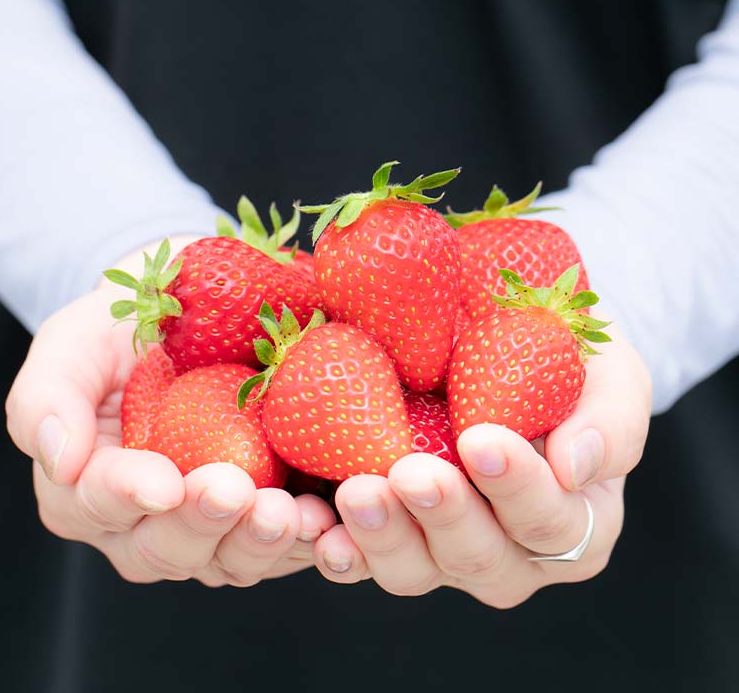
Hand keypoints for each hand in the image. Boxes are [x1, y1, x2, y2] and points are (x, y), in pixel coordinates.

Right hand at [6, 238, 335, 585]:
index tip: (162, 483)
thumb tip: (57, 459)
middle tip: (237, 492)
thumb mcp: (76, 339)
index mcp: (87, 483)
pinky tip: (326, 519)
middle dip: (202, 524)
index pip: (95, 501)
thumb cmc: (127, 325)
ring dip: (259, 542)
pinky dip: (305, 541)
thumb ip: (49, 394)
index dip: (125, 495)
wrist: (197, 315)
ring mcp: (205, 523)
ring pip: (225, 559)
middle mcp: (144, 520)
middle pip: (163, 548)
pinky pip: (280, 547)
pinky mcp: (258, 515)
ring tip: (294, 514)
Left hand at [312, 320, 649, 606]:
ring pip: (417, 570)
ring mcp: (445, 551)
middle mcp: (511, 553)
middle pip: (479, 557)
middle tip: (411, 474)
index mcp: (574, 522)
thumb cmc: (568, 369)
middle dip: (443, 516)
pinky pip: (364, 559)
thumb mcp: (609, 378)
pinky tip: (321, 531)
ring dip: (384, 537)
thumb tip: (576, 464)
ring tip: (356, 494)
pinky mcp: (394, 536)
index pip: (551, 521)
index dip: (518, 489)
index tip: (481, 440)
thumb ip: (610, 421)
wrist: (508, 360)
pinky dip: (341, 549)